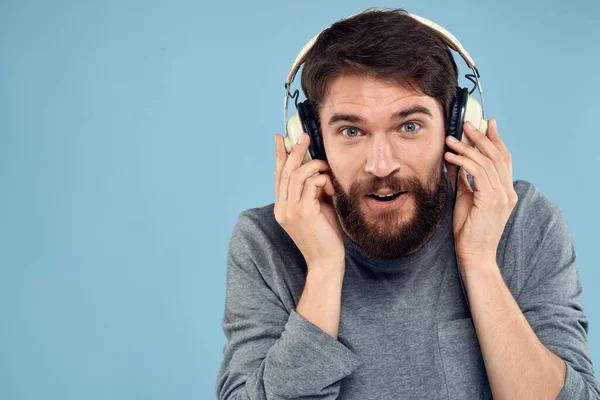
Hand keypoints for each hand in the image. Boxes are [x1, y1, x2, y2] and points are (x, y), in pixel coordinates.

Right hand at [274, 132, 344, 269]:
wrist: (326, 262)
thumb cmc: (325, 236)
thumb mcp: (317, 209)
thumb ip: (313, 191)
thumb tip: (318, 172)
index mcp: (282, 208)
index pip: (278, 176)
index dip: (279, 156)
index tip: (280, 139)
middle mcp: (281, 208)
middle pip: (285, 171)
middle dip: (295, 151)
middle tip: (304, 136)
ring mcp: (290, 211)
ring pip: (297, 175)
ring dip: (314, 165)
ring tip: (326, 167)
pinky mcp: (303, 213)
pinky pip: (310, 184)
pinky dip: (322, 180)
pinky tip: (331, 188)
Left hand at [443, 119, 517, 268]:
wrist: (475, 254)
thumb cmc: (469, 230)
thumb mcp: (465, 199)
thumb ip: (463, 180)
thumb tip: (454, 160)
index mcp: (506, 191)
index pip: (504, 158)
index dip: (496, 139)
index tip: (488, 124)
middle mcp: (508, 191)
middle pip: (497, 155)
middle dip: (481, 137)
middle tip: (466, 124)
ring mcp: (502, 195)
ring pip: (486, 161)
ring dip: (466, 147)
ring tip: (450, 139)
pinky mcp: (492, 200)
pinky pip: (478, 172)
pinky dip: (463, 161)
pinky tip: (450, 157)